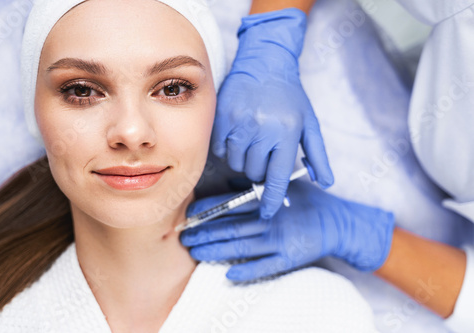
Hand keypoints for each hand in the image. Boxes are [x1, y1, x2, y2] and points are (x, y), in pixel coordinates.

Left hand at [180, 182, 394, 281]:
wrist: (335, 221)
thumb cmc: (305, 201)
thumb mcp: (282, 185)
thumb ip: (255, 184)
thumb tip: (230, 180)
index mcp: (266, 200)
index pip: (231, 204)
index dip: (208, 209)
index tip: (190, 212)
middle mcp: (269, 220)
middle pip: (230, 228)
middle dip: (205, 232)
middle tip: (185, 236)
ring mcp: (278, 241)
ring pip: (241, 248)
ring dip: (216, 251)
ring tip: (197, 252)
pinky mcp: (288, 259)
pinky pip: (265, 267)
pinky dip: (247, 272)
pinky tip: (229, 275)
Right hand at [213, 8, 332, 219]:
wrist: (264, 64)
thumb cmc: (289, 96)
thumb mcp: (309, 123)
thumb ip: (318, 155)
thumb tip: (326, 182)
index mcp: (287, 133)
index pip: (278, 177)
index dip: (272, 199)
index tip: (267, 213)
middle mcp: (263, 130)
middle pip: (254, 173)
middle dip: (259, 170)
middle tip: (264, 151)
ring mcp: (240, 123)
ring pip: (236, 163)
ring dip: (243, 159)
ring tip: (251, 139)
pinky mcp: (221, 118)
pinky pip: (220, 150)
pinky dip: (227, 148)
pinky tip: (237, 133)